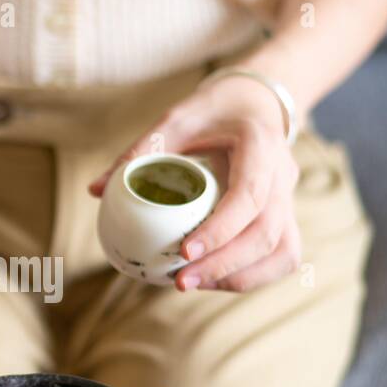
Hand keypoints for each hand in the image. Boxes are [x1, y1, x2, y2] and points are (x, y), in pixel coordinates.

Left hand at [89, 76, 301, 291]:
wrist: (256, 104)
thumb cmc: (212, 111)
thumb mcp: (176, 120)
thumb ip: (140, 152)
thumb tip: (96, 190)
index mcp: (260, 144)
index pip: (249, 195)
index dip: (221, 229)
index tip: (185, 252)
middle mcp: (283, 175)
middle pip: (267, 233)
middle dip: (224, 265)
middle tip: (179, 281)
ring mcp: (290, 199)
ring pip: (283, 252)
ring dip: (240, 277)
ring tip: (194, 283)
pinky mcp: (288, 216)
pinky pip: (283, 256)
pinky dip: (252, 275)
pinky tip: (214, 279)